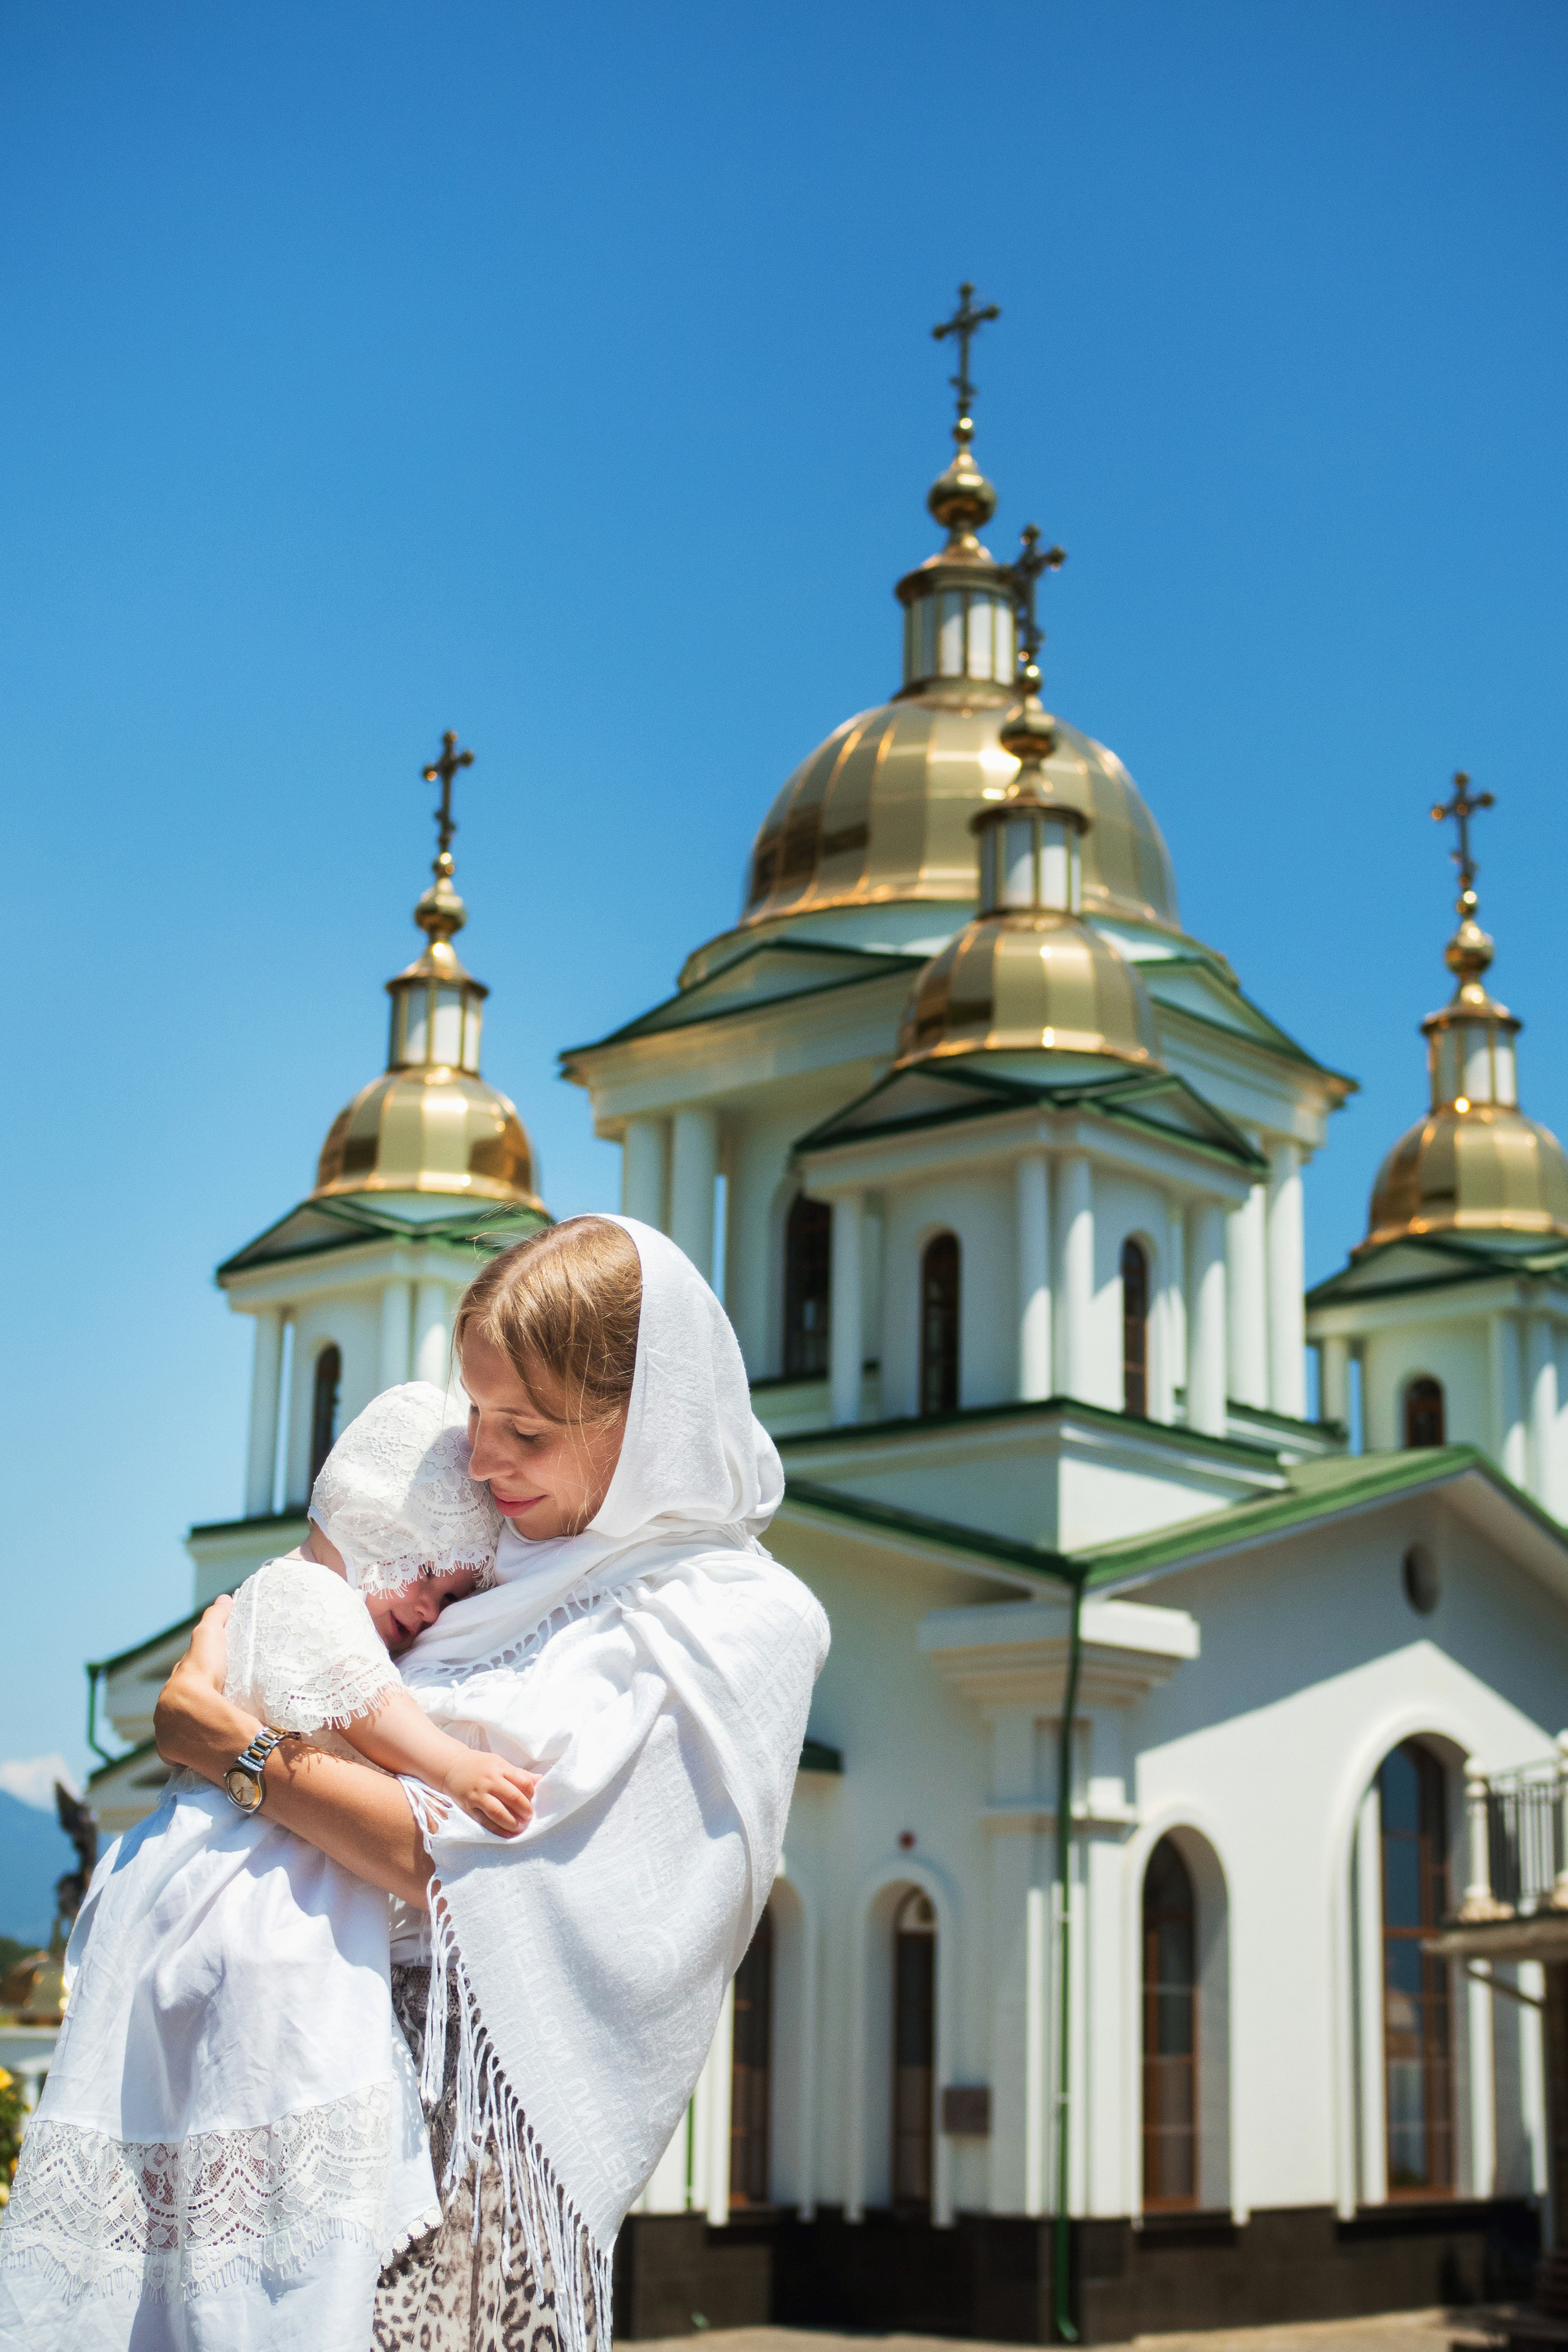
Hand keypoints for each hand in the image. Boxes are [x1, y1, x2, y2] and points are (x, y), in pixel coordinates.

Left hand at [154, 1603, 257, 1782]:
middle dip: (196, 1704)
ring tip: (219, 1728)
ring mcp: (169, 1740)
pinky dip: (197, 1750)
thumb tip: (224, 1598)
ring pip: (183, 1732)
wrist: (201, 1717)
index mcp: (171, 1689)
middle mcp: (164, 1714)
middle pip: (182, 1707)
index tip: (215, 1677)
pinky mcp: (176, 1761)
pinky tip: (212, 1748)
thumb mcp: (210, 1639)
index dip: (199, 1677)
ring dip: (195, 1729)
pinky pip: (187, 1755)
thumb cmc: (205, 1674)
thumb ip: (216, 1618)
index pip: (184, 1681)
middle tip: (220, 1703)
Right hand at [441, 1749, 537, 1837]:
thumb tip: (540, 1780)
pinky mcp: (469, 1807)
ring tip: (520, 1828)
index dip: (531, 1793)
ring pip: (497, 1811)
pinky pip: (484, 1821)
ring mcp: (478, 1794)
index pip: (522, 1781)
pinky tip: (506, 1834)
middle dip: (524, 1809)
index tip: (533, 1800)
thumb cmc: (481, 1765)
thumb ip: (519, 1773)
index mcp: (500, 1768)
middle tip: (529, 1817)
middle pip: (511, 1797)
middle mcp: (489, 1781)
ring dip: (511, 1822)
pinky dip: (497, 1830)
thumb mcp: (500, 1763)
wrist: (452, 1767)